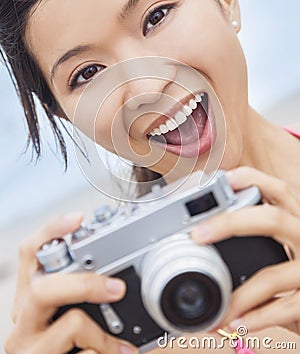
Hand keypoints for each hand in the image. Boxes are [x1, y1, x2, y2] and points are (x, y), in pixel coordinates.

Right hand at [5, 213, 136, 353]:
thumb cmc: (61, 346)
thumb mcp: (62, 313)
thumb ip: (77, 294)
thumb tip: (118, 279)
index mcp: (29, 296)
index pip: (30, 253)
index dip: (51, 231)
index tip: (77, 218)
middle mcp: (23, 318)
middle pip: (42, 287)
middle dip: (86, 285)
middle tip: (118, 289)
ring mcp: (28, 345)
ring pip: (69, 323)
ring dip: (100, 332)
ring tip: (119, 344)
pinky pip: (80, 352)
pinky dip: (101, 351)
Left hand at [190, 167, 299, 333]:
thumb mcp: (287, 236)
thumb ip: (260, 227)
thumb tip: (206, 224)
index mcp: (298, 217)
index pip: (278, 189)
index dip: (251, 180)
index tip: (221, 179)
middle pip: (273, 220)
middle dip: (231, 223)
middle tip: (198, 234)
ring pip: (273, 276)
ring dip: (240, 295)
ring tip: (217, 306)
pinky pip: (286, 309)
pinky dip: (258, 318)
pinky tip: (237, 322)